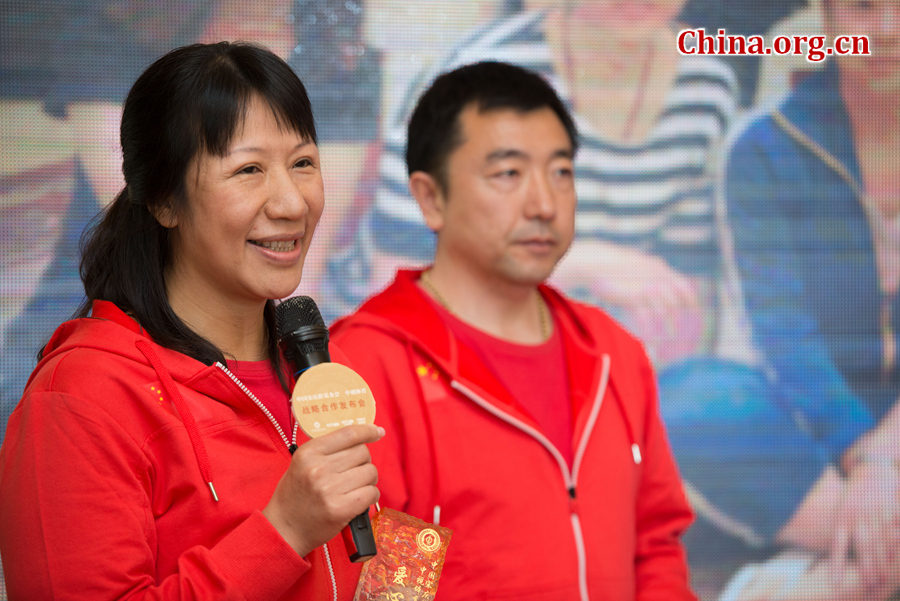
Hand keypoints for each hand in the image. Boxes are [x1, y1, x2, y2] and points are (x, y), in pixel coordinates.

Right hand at [263, 424, 383, 555]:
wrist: (284, 529)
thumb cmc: (295, 495)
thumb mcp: (302, 463)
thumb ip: (327, 449)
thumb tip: (361, 437)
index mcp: (308, 452)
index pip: (348, 434)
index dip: (368, 431)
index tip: (377, 432)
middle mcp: (318, 468)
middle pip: (363, 452)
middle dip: (363, 462)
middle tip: (353, 473)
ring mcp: (329, 489)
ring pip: (370, 472)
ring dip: (368, 480)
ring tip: (354, 488)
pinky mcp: (340, 509)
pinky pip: (372, 493)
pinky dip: (370, 496)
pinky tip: (358, 500)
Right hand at [552, 239, 703, 361]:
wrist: (597, 263)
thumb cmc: (618, 268)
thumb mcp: (642, 267)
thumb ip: (656, 275)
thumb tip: (667, 291)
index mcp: (663, 270)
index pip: (686, 290)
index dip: (692, 306)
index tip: (694, 322)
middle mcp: (659, 278)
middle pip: (677, 305)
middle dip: (682, 325)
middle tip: (684, 339)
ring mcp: (647, 286)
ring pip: (664, 313)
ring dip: (668, 330)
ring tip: (669, 343)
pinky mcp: (634, 295)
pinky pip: (646, 317)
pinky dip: (649, 329)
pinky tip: (650, 338)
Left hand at [829, 460, 899, 591]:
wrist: (871, 469)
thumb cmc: (854, 496)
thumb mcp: (841, 509)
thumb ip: (842, 530)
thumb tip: (836, 554)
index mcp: (841, 517)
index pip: (837, 544)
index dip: (837, 564)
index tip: (835, 582)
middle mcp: (857, 516)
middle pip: (862, 546)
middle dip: (866, 567)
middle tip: (869, 586)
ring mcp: (874, 513)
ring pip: (879, 542)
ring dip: (881, 562)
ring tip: (882, 579)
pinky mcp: (889, 509)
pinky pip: (892, 532)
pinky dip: (894, 547)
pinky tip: (894, 559)